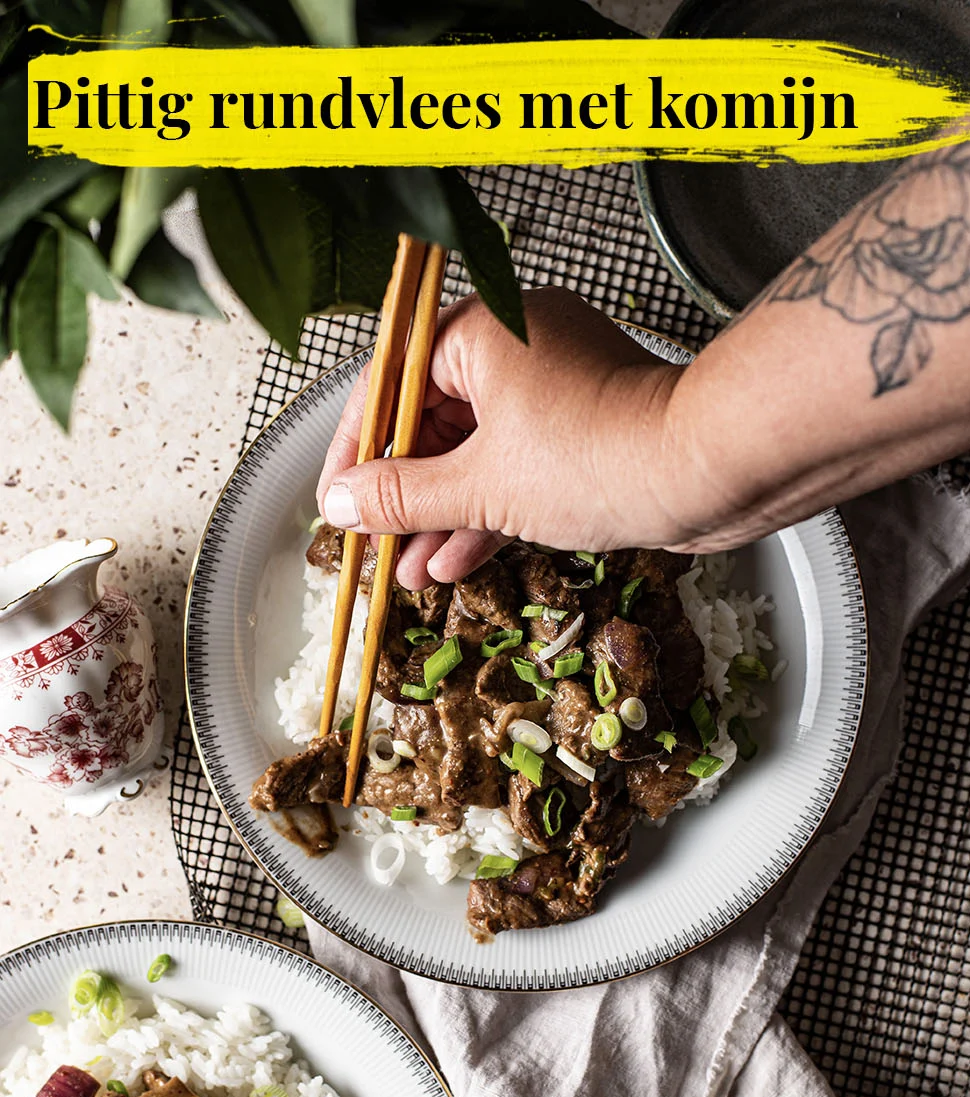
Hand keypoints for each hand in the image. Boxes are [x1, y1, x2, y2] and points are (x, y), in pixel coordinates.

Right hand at [316, 287, 692, 587]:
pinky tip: (454, 562)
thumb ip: (403, 497)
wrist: (708, 469)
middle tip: (374, 543)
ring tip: (408, 570)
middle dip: (403, 493)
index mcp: (481, 331)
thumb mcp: (481, 486)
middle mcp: (517, 347)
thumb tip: (344, 503)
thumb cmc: (601, 455)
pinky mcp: (583, 430)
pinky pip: (517, 466)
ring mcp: (553, 388)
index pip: (390, 383)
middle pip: (432, 420)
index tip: (336, 499)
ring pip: (476, 451)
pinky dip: (487, 511)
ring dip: (441, 515)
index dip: (356, 449)